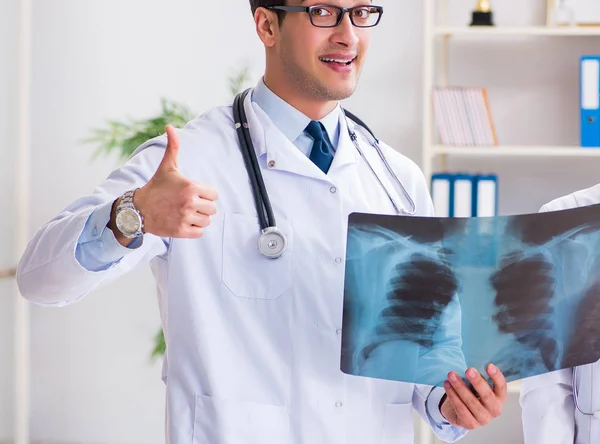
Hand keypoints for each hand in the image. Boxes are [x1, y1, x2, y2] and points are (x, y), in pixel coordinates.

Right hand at [132, 124, 217, 238]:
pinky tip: (184, 222)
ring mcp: (185, 218)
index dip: (205, 194)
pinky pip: (199, 232)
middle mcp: (189, 202)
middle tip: (189, 204)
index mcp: (190, 187)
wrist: (138, 209)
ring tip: (187, 213)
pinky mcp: (180, 231)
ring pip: (207, 221)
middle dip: (203, 207)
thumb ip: (173, 147)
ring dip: (199, 218)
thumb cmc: (156, 187)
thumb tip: (170, 126)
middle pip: (212, 209)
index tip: (194, 193)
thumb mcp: (167, 167)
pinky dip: (194, 229)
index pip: (214, 194)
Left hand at [440, 364, 505, 429]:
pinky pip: (461, 409)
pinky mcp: (471, 424)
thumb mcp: (476, 386)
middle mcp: (494, 410)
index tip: (489, 366)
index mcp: (499, 398)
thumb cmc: (470, 394)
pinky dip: (453, 396)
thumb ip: (477, 378)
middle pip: (487, 396)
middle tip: (468, 370)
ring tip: (451, 375)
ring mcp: (483, 419)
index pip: (501, 387)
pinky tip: (447, 385)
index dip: (496, 376)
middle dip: (477, 382)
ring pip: (472, 402)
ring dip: (460, 387)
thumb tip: (471, 368)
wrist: (458, 412)